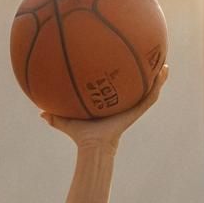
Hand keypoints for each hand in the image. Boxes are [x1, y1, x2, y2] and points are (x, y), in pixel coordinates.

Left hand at [41, 64, 168, 150]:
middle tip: (148, 56)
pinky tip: (163, 71)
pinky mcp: (137, 110)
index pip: (118, 88)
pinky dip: (158, 84)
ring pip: (148, 89)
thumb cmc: (81, 136)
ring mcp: (132, 107)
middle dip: (142, 72)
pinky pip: (151, 96)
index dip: (121, 76)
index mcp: (110, 104)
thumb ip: (54, 116)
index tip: (123, 61)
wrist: (93, 146)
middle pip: (135, 86)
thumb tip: (40, 112)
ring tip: (163, 62)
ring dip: (156, 76)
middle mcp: (123, 104)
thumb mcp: (66, 121)